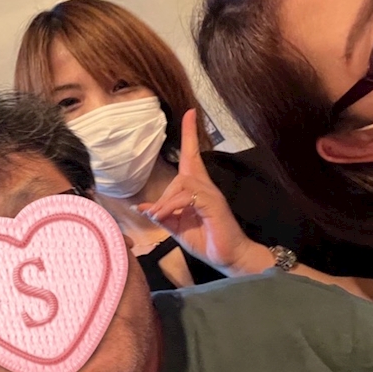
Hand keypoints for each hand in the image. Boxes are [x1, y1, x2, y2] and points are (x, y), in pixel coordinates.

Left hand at [137, 110, 271, 275]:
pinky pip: (188, 196)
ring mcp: (212, 194)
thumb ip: (162, 215)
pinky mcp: (213, 204)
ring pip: (183, 182)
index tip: (189, 113)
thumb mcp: (177, 228)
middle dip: (164, 195)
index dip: (190, 134)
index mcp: (199, 189)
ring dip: (166, 201)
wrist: (230, 258)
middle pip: (182, 173)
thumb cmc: (206, 241)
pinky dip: (172, 206)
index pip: (193, 155)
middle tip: (155, 215)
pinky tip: (166, 216)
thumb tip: (142, 206)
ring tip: (159, 217)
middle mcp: (207, 187)